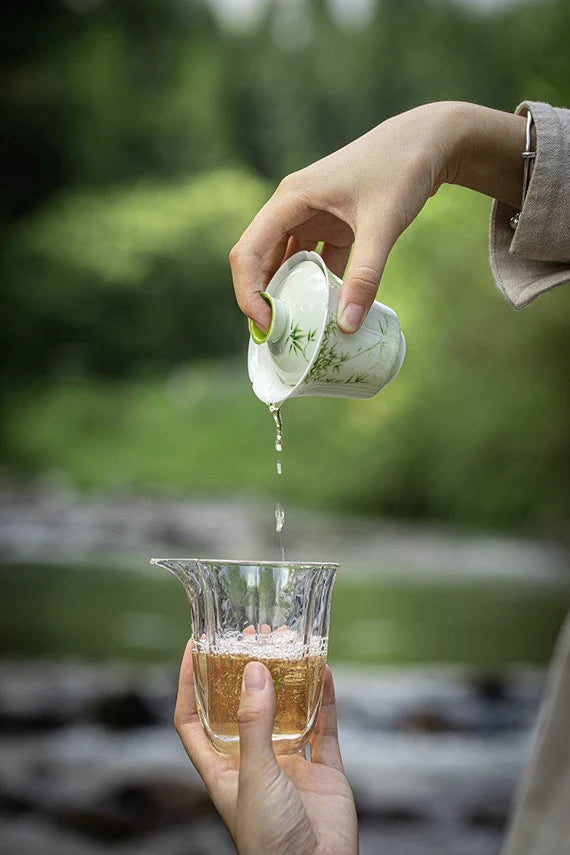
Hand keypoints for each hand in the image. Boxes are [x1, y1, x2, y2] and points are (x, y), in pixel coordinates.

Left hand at [175, 641, 357, 854]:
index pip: (194, 717)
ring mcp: (289, 762)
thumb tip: (251, 669)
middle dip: (245, 670)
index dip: (189, 682)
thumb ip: (254, 723)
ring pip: (285, 708)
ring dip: (285, 677)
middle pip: (243, 704)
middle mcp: (253, 759)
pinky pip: (323, 724)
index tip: (194, 646)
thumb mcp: (253, 776)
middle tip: (252, 634)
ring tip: (286, 641)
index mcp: (222, 767)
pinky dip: (323, 696)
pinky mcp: (323, 768)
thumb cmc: (270, 842)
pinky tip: (322, 669)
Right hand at [229, 101, 525, 333]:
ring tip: (298, 331)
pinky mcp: (332, 223)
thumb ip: (365, 276)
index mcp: (290, 200)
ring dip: (289, 294)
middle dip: (265, 300)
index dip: (248, 293)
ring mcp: (312, 215)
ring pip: (286, 262)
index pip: (247, 252)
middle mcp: (292, 207)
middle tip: (278, 339)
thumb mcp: (382, 225)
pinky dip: (316, 286)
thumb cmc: (402, 171)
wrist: (429, 140)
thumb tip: (347, 326)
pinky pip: (313, 260)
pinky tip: (327, 311)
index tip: (267, 326)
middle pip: (261, 260)